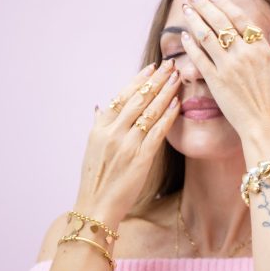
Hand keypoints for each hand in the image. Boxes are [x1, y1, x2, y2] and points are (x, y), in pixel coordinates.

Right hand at [73, 60, 180, 226]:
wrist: (96, 206)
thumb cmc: (95, 178)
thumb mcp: (92, 147)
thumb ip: (98, 124)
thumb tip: (100, 106)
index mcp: (101, 127)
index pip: (122, 95)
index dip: (139, 79)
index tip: (152, 66)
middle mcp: (113, 131)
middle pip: (139, 98)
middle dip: (157, 79)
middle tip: (171, 64)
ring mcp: (127, 144)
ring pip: (150, 111)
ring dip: (166, 92)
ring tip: (177, 77)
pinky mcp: (141, 158)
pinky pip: (158, 131)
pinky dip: (168, 115)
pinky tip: (178, 103)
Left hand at [179, 0, 269, 140]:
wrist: (266, 128)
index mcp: (263, 49)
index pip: (240, 18)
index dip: (224, 4)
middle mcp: (244, 54)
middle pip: (220, 21)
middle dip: (204, 5)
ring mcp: (228, 67)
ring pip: (207, 36)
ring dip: (195, 20)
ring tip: (186, 9)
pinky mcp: (216, 82)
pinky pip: (200, 59)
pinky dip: (190, 46)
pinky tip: (184, 37)